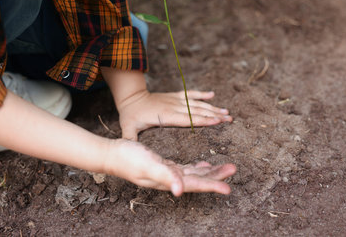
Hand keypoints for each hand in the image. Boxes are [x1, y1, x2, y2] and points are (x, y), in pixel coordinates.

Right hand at [105, 139, 236, 195]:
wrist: (112, 154)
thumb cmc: (128, 159)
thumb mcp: (148, 166)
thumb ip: (165, 177)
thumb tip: (180, 192)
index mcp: (169, 181)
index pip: (195, 185)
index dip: (212, 186)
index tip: (229, 189)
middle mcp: (170, 180)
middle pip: (199, 180)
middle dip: (217, 176)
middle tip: (233, 169)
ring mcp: (168, 173)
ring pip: (194, 174)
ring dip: (210, 171)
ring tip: (225, 167)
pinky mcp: (164, 166)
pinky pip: (185, 168)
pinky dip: (197, 167)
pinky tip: (203, 164)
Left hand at [117, 90, 232, 139]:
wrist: (131, 97)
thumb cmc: (130, 115)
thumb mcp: (128, 129)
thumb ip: (130, 139)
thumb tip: (128, 151)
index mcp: (165, 116)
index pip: (187, 119)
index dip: (202, 120)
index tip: (217, 121)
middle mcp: (173, 106)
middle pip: (197, 111)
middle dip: (214, 115)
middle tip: (229, 119)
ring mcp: (174, 100)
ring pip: (197, 103)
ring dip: (212, 107)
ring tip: (226, 112)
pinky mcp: (174, 96)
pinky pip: (190, 94)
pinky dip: (201, 94)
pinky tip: (212, 95)